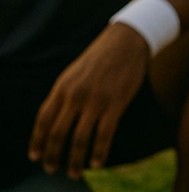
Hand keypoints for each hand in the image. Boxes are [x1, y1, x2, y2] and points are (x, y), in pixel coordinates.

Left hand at [28, 24, 149, 179]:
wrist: (127, 39)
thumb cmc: (101, 56)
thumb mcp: (75, 72)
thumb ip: (64, 94)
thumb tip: (53, 120)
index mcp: (63, 86)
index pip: (43, 120)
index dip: (37, 142)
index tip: (35, 157)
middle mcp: (76, 95)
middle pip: (57, 134)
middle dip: (52, 156)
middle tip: (52, 169)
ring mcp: (96, 100)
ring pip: (79, 140)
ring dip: (75, 161)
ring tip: (75, 173)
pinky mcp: (116, 103)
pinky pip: (103, 136)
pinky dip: (99, 153)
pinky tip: (98, 162)